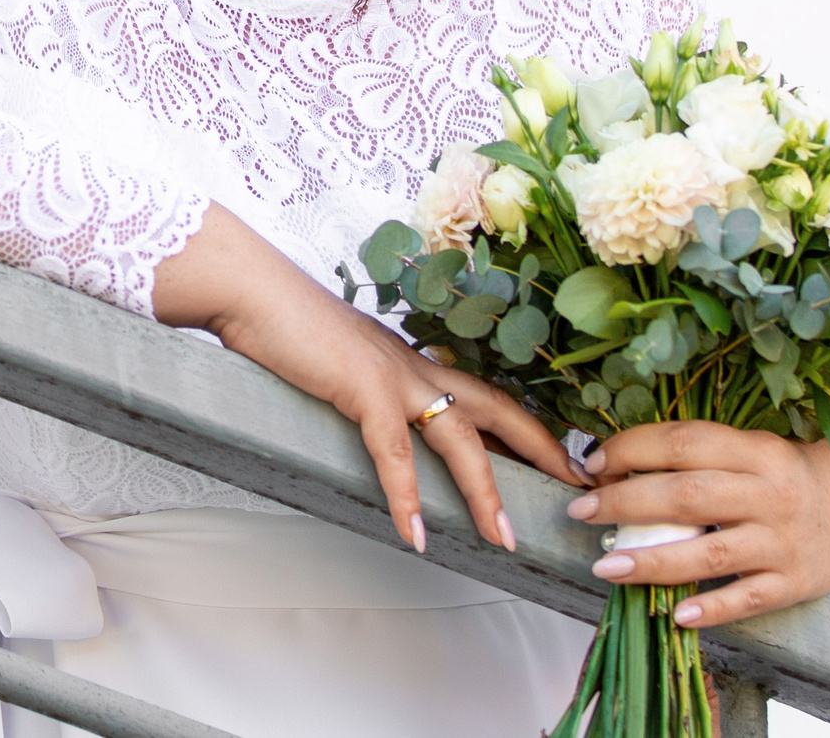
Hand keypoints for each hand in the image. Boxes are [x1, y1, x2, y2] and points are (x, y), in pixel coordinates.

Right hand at [154, 206, 587, 552]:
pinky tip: (415, 534)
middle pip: (499, 410)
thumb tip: (371, 415)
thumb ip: (362, 385)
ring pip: (460, 439)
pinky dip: (406, 497)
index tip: (556, 456)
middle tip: (577, 489)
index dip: (524, 426)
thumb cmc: (284, 323)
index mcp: (412, 359)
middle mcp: (416, 365)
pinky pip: (394, 454)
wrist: (252, 291)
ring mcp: (393, 376)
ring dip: (486, 492)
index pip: (483, 393)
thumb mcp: (338, 359)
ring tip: (504, 538)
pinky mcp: (362, 390)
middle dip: (542, 451)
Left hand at [567, 421, 829, 626]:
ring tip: (605, 566)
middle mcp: (771, 494)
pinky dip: (712, 608)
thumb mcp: (748, 450)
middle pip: (690, 496)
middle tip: (581, 511)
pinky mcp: (794, 584)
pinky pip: (748, 598)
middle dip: (627, 504)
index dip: (633, 450)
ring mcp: (783, 542)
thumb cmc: (781, 477)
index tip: (592, 464)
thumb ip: (695, 457)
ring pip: (711, 553)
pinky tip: (677, 615)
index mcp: (756, 450)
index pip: (684, 443)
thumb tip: (613, 468)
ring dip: (653, 561)